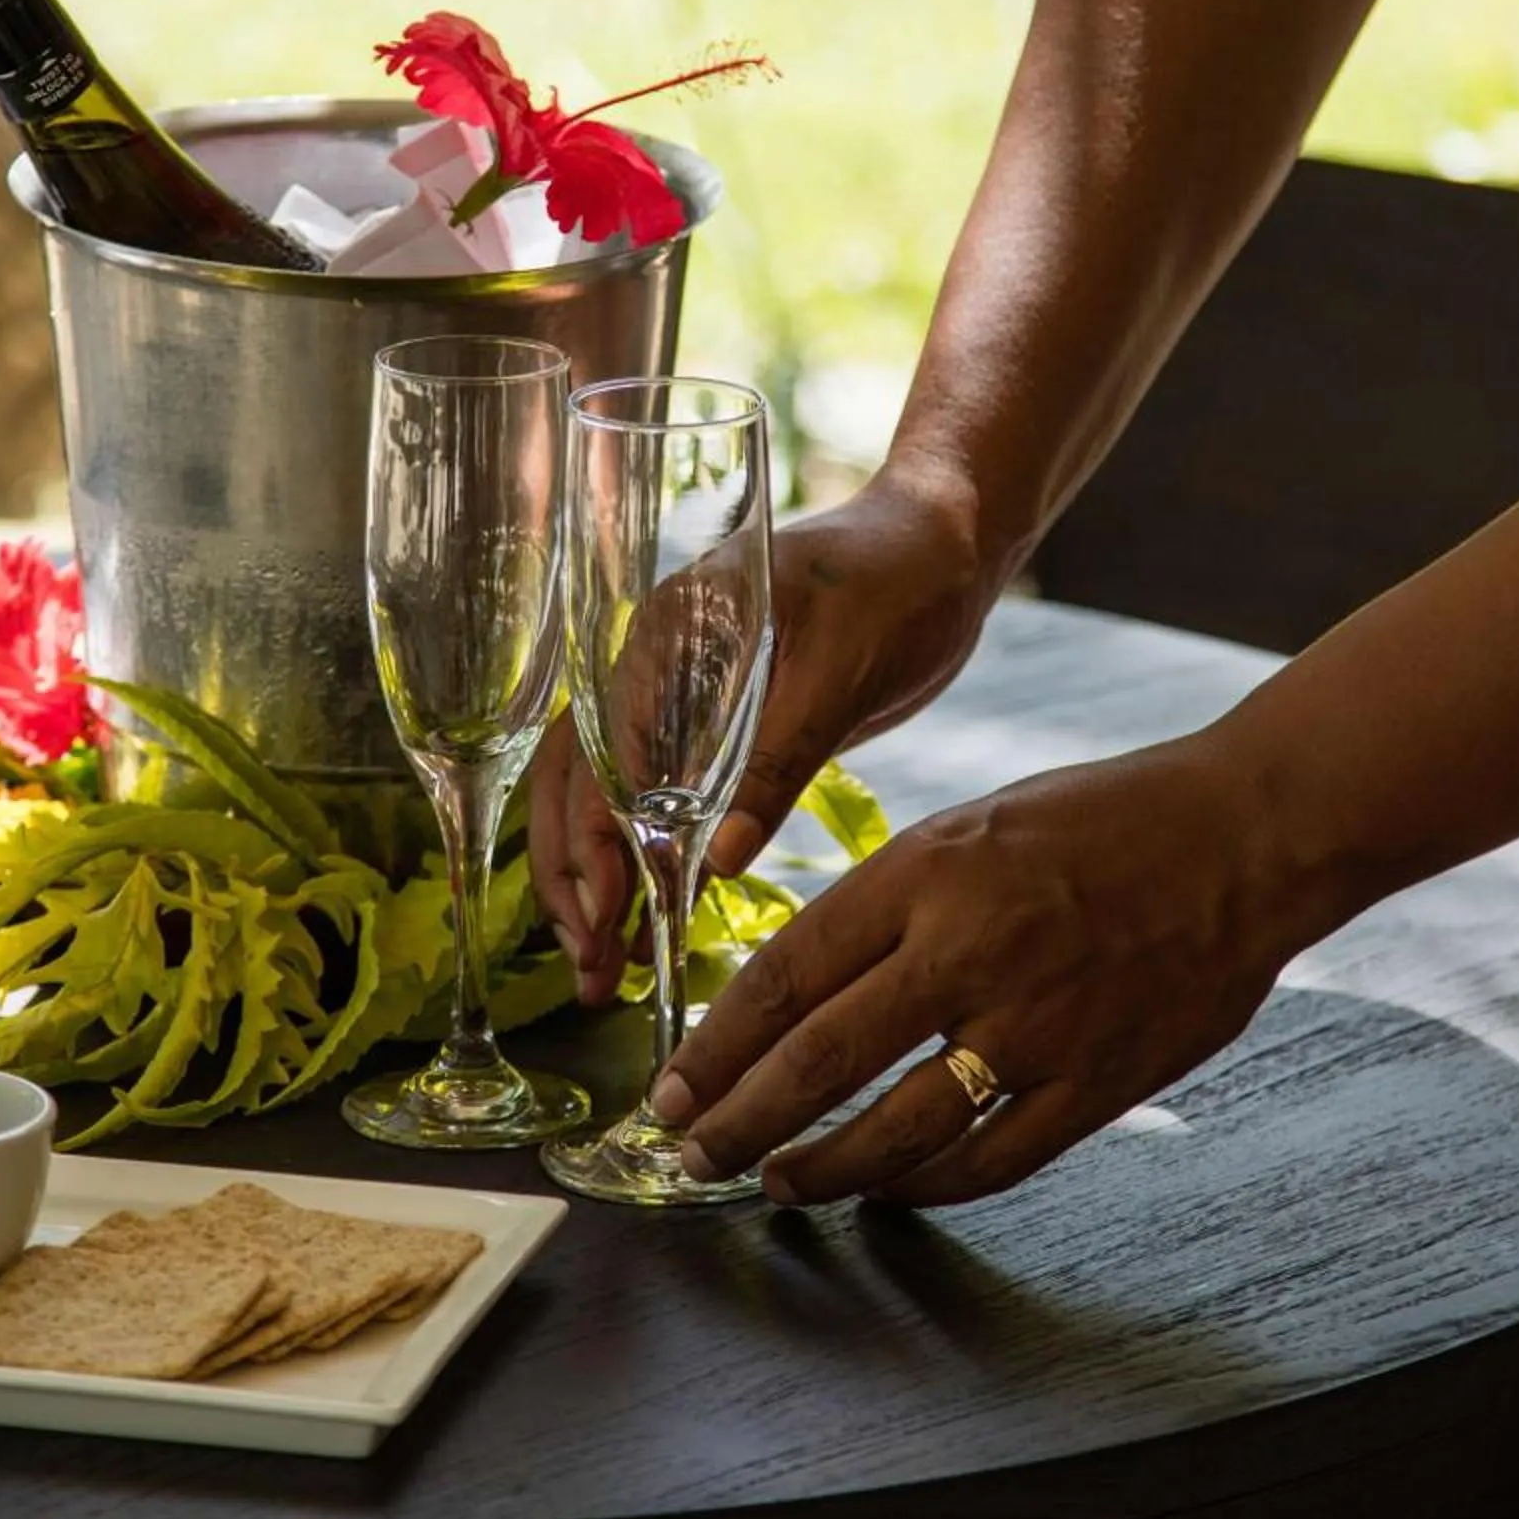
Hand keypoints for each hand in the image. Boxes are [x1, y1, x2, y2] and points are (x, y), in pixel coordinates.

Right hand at [527, 463, 996, 1004]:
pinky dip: (646, 865)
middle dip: (573, 879)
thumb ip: (777, 759)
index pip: (598, 747)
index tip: (604, 914)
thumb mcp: (840, 670)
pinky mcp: (718, 731)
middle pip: (578, 782)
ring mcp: (680, 698)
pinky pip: (658, 804)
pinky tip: (649, 925)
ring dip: (596, 883)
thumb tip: (714, 863)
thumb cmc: (896, 581)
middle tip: (593, 972)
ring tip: (603, 973)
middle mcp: (653, 665)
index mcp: (665, 632)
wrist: (945, 545)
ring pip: (605, 801)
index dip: (590, 836)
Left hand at [646, 727, 1343, 1205]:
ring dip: (824, 1169)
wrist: (1247, 832)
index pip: (787, 975)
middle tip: (692, 1154)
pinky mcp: (1098, 1082)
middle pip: (820, 1061)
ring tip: (781, 1184)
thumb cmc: (1102, 818)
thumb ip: (887, 901)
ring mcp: (1038, 1026)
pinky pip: (991, 1160)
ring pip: (897, 1130)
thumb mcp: (971, 822)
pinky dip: (927, 1186)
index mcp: (928, 872)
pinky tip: (890, 1191)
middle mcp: (971, 951)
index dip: (717, 1045)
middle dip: (740, 1121)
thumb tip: (796, 984)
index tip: (672, 1087)